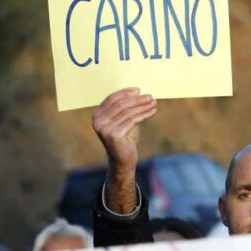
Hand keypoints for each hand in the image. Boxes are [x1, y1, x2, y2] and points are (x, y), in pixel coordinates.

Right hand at [92, 88, 156, 213]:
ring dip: (143, 106)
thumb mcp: (123, 120)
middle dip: (137, 100)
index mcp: (97, 115)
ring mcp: (104, 128)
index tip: (138, 90)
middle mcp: (98, 121)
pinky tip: (153, 111)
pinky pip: (132, 120)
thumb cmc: (124, 138)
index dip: (125, 93)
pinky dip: (144, 114)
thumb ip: (125, 108)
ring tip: (154, 103)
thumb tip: (138, 93)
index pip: (111, 99)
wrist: (123, 160)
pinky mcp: (114, 135)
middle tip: (150, 97)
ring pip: (128, 112)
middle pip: (121, 105)